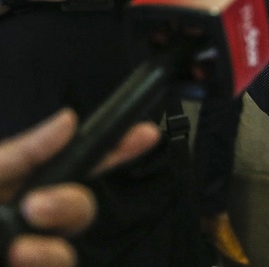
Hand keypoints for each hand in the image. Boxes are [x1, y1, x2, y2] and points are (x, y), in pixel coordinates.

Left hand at [1, 110, 160, 266]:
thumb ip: (21, 154)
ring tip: (19, 251)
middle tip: (35, 205)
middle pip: (81, 210)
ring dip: (49, 252)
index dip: (115, 149)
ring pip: (68, 255)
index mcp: (19, 189)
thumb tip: (69, 121)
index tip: (145, 134)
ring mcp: (34, 254)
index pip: (76, 166)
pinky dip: (45, 261)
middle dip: (70, 205)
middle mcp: (30, 224)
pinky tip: (21, 260)